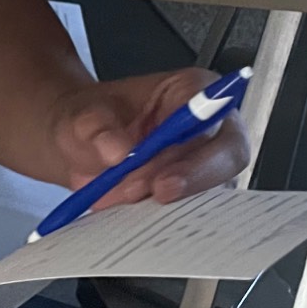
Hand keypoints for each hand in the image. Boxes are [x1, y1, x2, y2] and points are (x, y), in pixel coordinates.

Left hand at [47, 68, 249, 205]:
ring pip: (213, 190)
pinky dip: (164, 218)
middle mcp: (210, 125)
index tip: (162, 181)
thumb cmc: (91, 121)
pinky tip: (135, 216)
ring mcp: (206, 161)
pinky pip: (194, 211)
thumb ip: (97, 129)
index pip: (213, 117)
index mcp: (192, 89)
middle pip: (227, 158)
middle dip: (188, 183)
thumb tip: (117, 151)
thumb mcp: (82, 116)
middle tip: (142, 195)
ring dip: (172, 204)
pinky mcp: (195, 192)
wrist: (79, 146)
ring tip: (124, 199)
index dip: (195, 150)